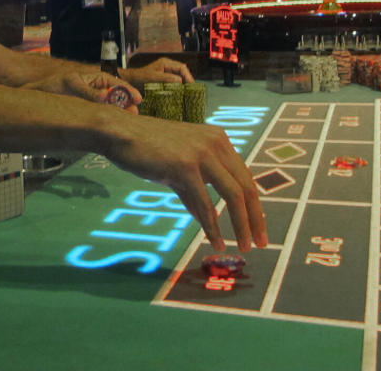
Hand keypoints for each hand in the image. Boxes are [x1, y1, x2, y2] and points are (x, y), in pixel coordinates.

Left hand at [23, 72, 140, 112]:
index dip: (129, 91)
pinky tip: (112, 130)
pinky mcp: (87, 116)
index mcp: (97, 80)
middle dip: (127, 106)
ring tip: (127, 123)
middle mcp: (98, 92)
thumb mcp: (70, 85)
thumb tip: (104, 97)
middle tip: (134, 115)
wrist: (37, 96)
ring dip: (119, 116)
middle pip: (118, 99)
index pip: (117, 84)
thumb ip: (87, 92)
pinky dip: (107, 123)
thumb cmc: (53, 85)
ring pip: (111, 110)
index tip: (138, 100)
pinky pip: (100, 119)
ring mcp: (94, 105)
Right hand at [109, 116, 266, 251]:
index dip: (254, 205)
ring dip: (241, 225)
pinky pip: (205, 202)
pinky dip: (213, 226)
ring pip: (233, 195)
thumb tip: (207, 220)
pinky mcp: (185, 166)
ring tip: (244, 247)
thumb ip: (195, 191)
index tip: (258, 228)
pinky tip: (216, 242)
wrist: (119, 133)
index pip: (245, 176)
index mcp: (218, 140)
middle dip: (256, 219)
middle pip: (246, 186)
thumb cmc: (145, 149)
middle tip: (261, 243)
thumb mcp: (178, 168)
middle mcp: (216, 144)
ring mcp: (202, 153)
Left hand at [120, 57, 193, 86]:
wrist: (132, 80)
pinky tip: (181, 93)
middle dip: (188, 80)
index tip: (191, 85)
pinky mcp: (164, 77)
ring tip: (189, 92)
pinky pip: (174, 81)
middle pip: (182, 71)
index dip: (188, 76)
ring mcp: (166, 71)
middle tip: (193, 90)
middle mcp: (167, 65)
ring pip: (180, 76)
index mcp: (166, 62)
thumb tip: (180, 81)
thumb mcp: (153, 78)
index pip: (182, 67)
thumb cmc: (141, 77)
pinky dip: (178, 86)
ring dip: (184, 83)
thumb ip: (166, 78)